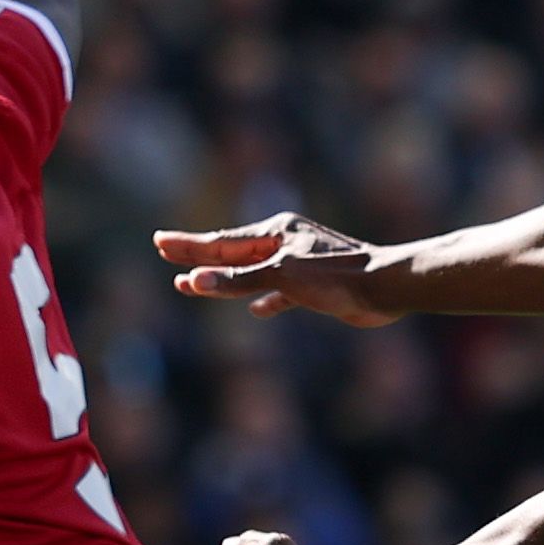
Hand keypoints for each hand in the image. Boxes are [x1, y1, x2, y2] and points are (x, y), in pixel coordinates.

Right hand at [153, 216, 402, 326]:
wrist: (384, 287)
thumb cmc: (335, 276)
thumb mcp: (281, 276)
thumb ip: (238, 280)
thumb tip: (195, 281)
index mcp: (275, 232)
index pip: (221, 242)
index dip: (188, 246)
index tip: (159, 242)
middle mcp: (284, 244)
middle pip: (231, 254)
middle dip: (197, 258)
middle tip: (165, 254)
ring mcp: (299, 265)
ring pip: (251, 273)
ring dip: (224, 280)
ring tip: (194, 285)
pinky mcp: (314, 287)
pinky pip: (279, 293)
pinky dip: (264, 300)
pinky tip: (257, 312)